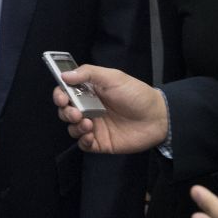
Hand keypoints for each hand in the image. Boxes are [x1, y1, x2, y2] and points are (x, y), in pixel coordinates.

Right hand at [53, 65, 168, 153]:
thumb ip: (88, 73)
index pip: (66, 92)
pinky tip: (90, 136)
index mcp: (90, 91)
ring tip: (87, 123)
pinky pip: (84, 144)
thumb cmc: (136, 94)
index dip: (59, 94)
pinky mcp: (101, 142)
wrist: (157, 117)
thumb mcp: (113, 77)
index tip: (61, 97)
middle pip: (65, 111)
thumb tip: (64, 75)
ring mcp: (94, 126)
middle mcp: (89, 108)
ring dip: (74, 126)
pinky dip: (83, 141)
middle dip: (65, 111)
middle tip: (75, 112)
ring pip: (72, 128)